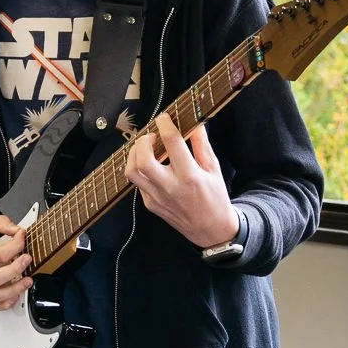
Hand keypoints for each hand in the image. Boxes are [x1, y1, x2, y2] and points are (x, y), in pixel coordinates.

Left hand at [125, 114, 238, 248]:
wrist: (211, 229)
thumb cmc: (215, 197)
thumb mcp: (214, 169)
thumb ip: (202, 145)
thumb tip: (195, 124)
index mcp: (189, 175)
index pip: (171, 142)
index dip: (165, 124)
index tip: (164, 118)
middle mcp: (170, 187)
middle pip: (143, 159)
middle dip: (143, 141)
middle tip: (151, 136)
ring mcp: (157, 197)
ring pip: (132, 172)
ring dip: (134, 155)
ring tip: (145, 148)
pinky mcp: (150, 205)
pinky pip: (138, 183)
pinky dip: (140, 169)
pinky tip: (151, 166)